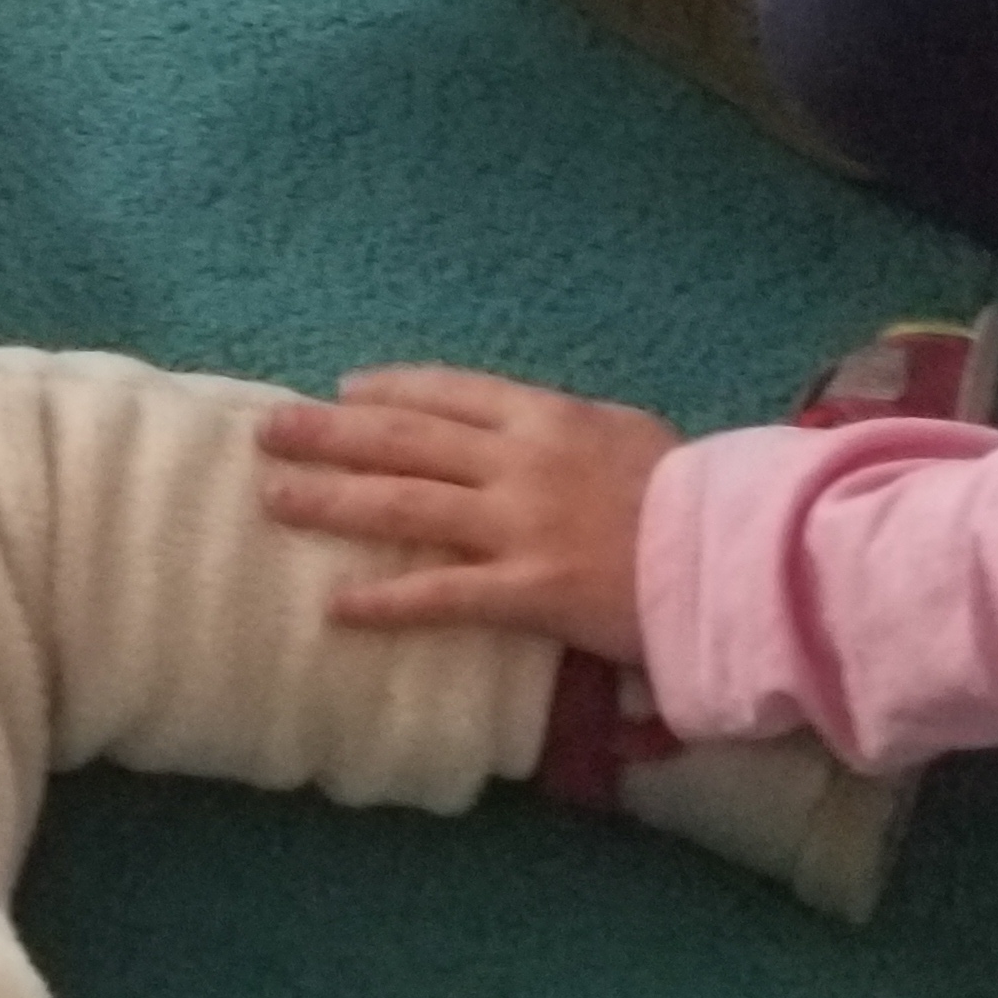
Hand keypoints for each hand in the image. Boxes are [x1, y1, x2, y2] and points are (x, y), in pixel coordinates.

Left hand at [256, 366, 677, 654]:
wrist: (728, 549)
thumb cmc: (684, 489)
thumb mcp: (621, 430)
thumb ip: (561, 428)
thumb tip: (515, 429)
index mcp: (543, 415)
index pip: (448, 392)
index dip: (389, 390)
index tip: (342, 390)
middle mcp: (517, 461)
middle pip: (405, 440)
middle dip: (331, 433)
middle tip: (270, 431)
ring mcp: (517, 525)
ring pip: (406, 506)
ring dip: (333, 502)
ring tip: (275, 500)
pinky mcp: (528, 590)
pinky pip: (443, 594)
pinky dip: (387, 601)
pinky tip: (338, 607)